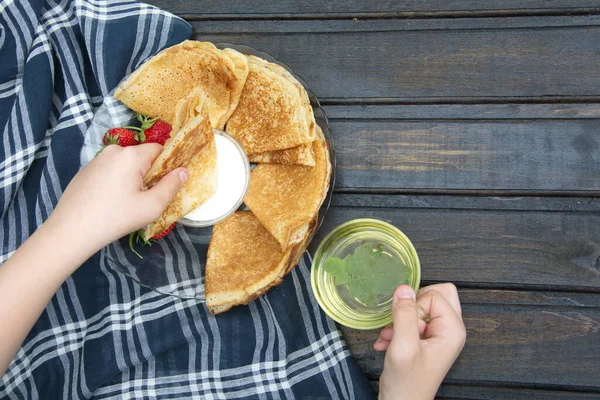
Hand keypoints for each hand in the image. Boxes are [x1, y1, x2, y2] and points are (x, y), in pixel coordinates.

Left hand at [48, 144, 187, 255]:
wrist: (71, 230)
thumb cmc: (116, 217)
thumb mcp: (151, 206)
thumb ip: (171, 186)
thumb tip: (183, 171)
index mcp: (131, 155)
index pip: (160, 150)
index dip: (168, 166)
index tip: (167, 185)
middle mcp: (114, 150)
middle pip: (142, 157)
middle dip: (149, 174)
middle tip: (147, 199)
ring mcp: (97, 159)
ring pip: (126, 165)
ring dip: (133, 179)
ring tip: (128, 203)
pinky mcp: (86, 170)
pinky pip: (111, 170)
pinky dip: (117, 182)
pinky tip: (111, 202)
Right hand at [374, 284, 465, 399]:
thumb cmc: (407, 382)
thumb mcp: (403, 346)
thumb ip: (404, 315)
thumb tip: (403, 288)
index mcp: (453, 329)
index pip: (435, 295)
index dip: (416, 307)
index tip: (408, 328)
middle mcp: (449, 328)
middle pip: (435, 293)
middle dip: (411, 306)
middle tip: (402, 324)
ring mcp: (438, 333)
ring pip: (420, 305)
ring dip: (400, 318)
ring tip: (390, 337)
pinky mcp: (426, 337)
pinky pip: (412, 317)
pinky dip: (397, 327)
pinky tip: (387, 341)